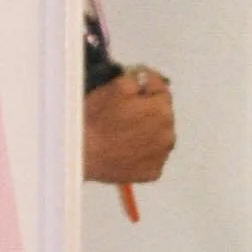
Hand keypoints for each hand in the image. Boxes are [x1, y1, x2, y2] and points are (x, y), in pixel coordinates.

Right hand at [84, 68, 174, 184]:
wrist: (82, 152)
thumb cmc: (96, 118)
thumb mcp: (115, 86)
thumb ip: (137, 78)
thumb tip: (144, 78)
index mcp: (162, 110)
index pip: (161, 90)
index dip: (148, 85)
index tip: (137, 84)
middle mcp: (169, 135)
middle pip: (162, 115)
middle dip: (148, 110)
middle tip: (126, 111)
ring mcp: (161, 157)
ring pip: (158, 137)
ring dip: (147, 131)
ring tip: (124, 131)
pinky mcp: (152, 173)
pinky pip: (150, 157)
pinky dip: (142, 152)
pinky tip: (125, 148)